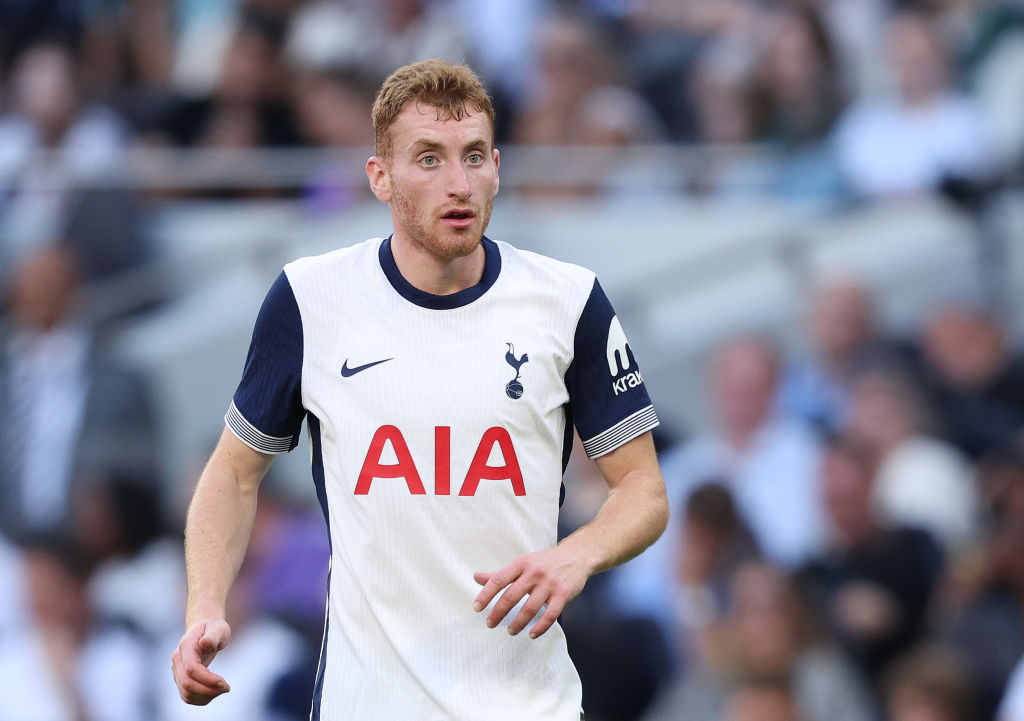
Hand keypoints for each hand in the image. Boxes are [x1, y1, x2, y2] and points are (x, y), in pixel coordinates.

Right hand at [171, 619, 231, 704]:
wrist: (204, 630)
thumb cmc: (213, 628)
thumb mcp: (218, 628)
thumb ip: (212, 636)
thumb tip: (205, 642)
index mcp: (185, 646)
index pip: (191, 669)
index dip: (207, 679)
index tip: (224, 682)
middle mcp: (177, 660)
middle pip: (187, 684)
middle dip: (208, 690)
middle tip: (227, 687)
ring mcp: (177, 671)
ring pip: (186, 693)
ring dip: (206, 696)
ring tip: (223, 689)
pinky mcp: (180, 679)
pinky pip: (187, 696)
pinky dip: (201, 699)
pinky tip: (215, 692)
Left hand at [473, 546, 590, 638]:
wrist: (576, 556)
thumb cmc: (544, 562)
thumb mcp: (522, 563)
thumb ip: (500, 574)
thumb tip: (476, 577)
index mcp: (521, 564)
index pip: (498, 580)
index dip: (486, 595)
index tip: (477, 608)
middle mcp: (534, 573)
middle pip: (511, 596)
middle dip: (498, 612)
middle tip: (490, 624)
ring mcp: (549, 584)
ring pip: (530, 608)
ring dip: (518, 623)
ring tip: (510, 631)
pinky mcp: (563, 595)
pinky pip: (550, 616)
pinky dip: (540, 628)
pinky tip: (531, 634)